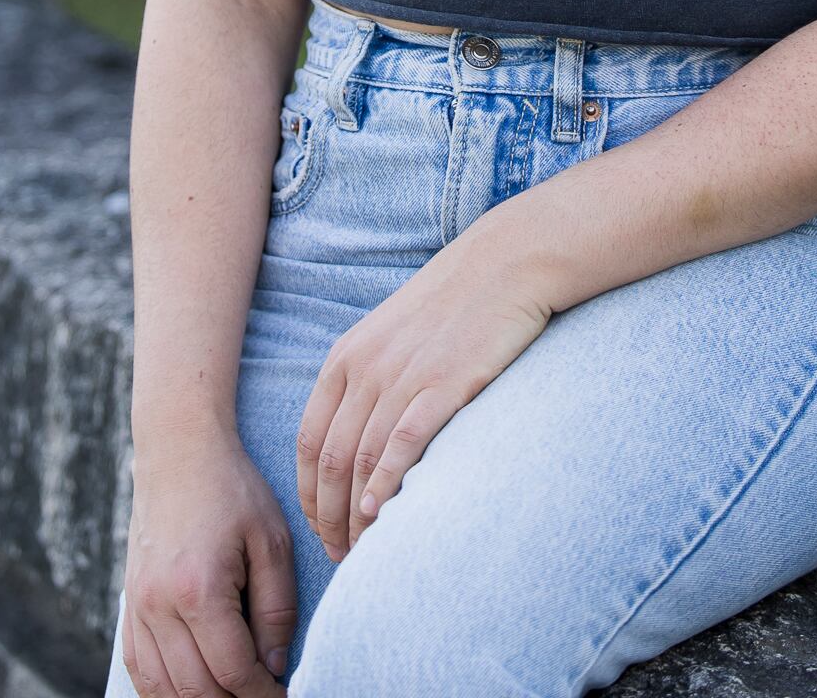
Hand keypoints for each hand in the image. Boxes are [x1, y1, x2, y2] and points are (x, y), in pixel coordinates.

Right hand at [121, 430, 295, 695]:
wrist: (178, 453)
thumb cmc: (232, 490)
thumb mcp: (272, 541)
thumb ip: (276, 609)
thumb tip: (275, 666)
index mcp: (199, 589)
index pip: (232, 671)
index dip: (262, 695)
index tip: (286, 696)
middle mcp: (159, 605)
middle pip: (195, 689)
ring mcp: (138, 607)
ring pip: (161, 688)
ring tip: (233, 696)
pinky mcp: (129, 605)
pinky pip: (138, 668)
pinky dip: (164, 691)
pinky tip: (192, 691)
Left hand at [298, 236, 554, 562]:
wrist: (507, 262)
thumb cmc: (454, 304)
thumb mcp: (394, 334)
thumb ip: (369, 379)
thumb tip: (359, 438)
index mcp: (346, 358)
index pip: (309, 442)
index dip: (310, 494)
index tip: (321, 528)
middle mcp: (365, 368)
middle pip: (331, 460)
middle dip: (329, 516)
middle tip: (341, 554)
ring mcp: (403, 375)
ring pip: (363, 460)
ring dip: (357, 513)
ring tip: (364, 550)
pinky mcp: (443, 383)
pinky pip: (403, 443)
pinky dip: (387, 482)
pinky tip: (382, 513)